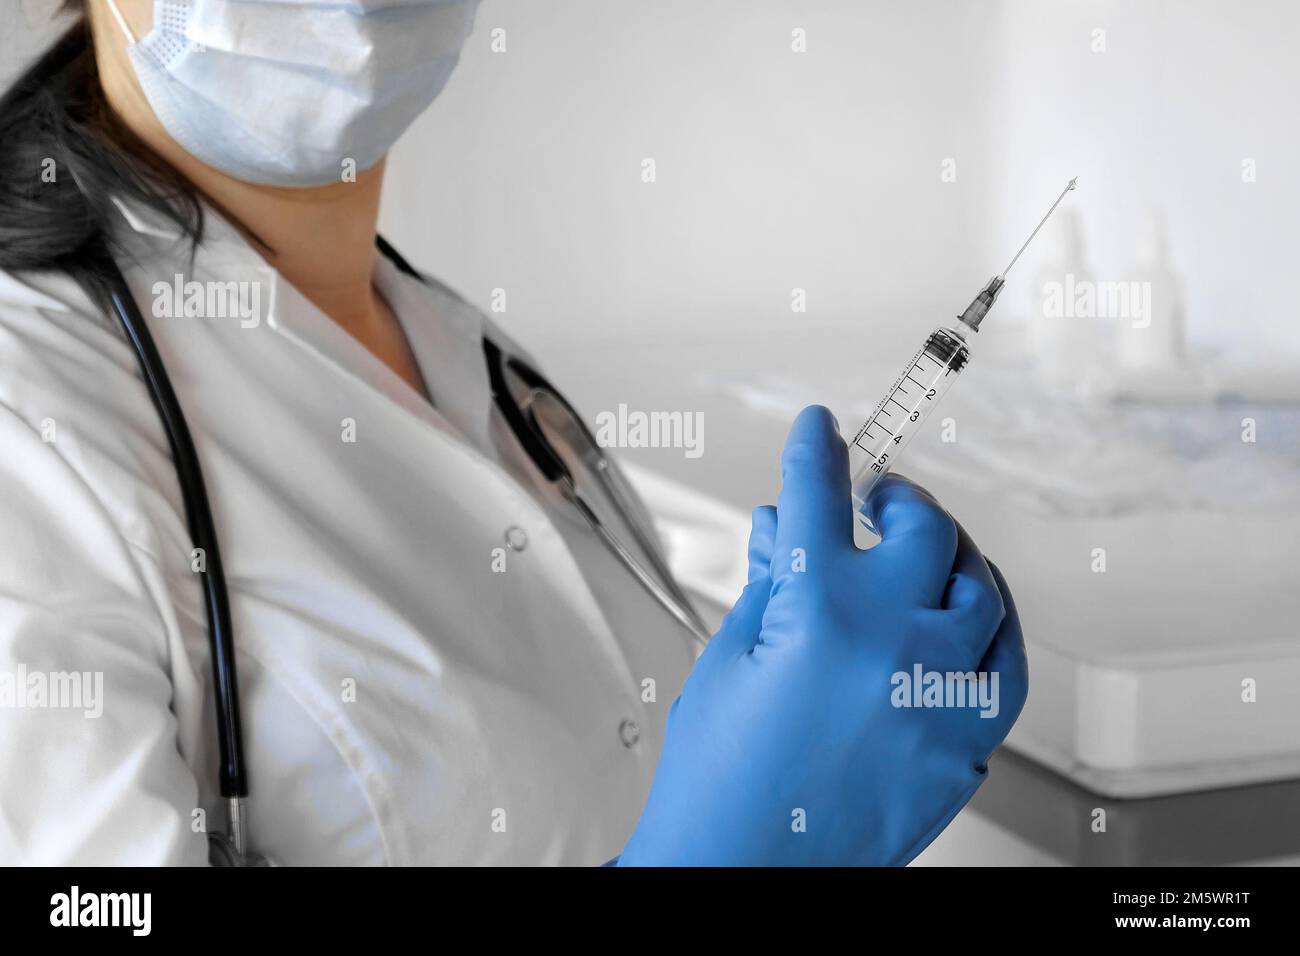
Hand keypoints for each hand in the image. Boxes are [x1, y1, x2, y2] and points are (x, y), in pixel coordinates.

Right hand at [620, 406, 1027, 865]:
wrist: (741, 873)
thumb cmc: (721, 779)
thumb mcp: (729, 662)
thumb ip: (768, 582)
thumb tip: (776, 527)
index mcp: (817, 611)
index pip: (817, 498)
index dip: (816, 452)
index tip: (821, 430)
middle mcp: (891, 643)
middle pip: (924, 531)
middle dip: (898, 499)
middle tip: (879, 498)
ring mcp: (938, 696)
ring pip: (983, 592)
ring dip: (955, 558)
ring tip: (932, 553)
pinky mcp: (965, 746)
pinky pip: (1003, 670)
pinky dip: (990, 633)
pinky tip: (969, 624)